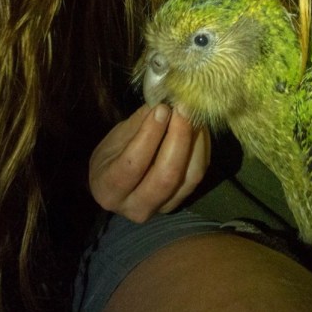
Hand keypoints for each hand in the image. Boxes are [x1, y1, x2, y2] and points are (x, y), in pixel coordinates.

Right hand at [88, 104, 209, 222]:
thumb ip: (139, 123)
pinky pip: (198, 175)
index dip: (149, 135)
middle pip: (166, 176)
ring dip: (195, 142)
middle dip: (179, 137)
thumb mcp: (116, 138)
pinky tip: (199, 128)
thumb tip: (164, 102)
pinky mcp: (180, 202)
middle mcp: (135, 207)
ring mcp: (161, 208)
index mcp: (108, 190)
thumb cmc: (112, 156)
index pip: (133, 165)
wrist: (117, 183)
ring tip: (193, 114)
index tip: (162, 108)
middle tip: (183, 108)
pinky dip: (202, 149)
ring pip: (189, 178)